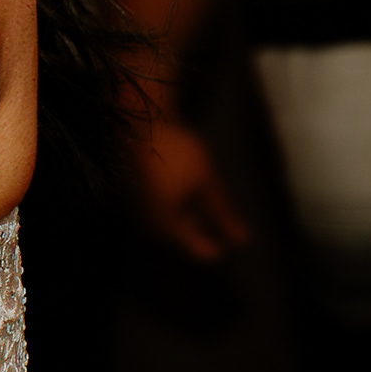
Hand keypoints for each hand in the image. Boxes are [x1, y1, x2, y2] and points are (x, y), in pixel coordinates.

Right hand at [128, 114, 251, 263]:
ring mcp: (134, 207)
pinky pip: (154, 207)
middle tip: (216, 225)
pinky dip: (171, 204)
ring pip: (164, 220)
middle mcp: (146, 221)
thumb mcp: (206, 182)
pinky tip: (180, 190)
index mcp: (165, 224)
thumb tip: (242, 240)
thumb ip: (222, 213)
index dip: (211, 247)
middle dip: (197, 230)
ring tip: (200, 204)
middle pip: (176, 235)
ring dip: (184, 216)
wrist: (138, 122)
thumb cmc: (176, 153)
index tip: (224, 249)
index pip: (193, 247)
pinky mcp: (128, 192)